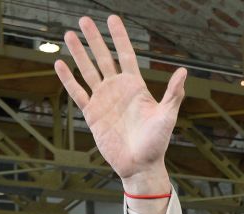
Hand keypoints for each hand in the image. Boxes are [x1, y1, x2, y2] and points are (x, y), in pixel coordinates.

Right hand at [55, 16, 187, 198]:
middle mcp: (118, 89)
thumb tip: (183, 72)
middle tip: (84, 19)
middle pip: (103, 57)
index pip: (126, 55)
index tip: (112, 19)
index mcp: (136, 87)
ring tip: (70, 34)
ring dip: (79, 53)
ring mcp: (103, 100)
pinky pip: (78, 92)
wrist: (140, 165)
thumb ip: (173, 94)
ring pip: (88, 71)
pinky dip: (68, 79)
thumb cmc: (157, 143)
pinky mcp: (92, 114)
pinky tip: (60, 64)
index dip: (119, 37)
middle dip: (94, 38)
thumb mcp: (167, 117)